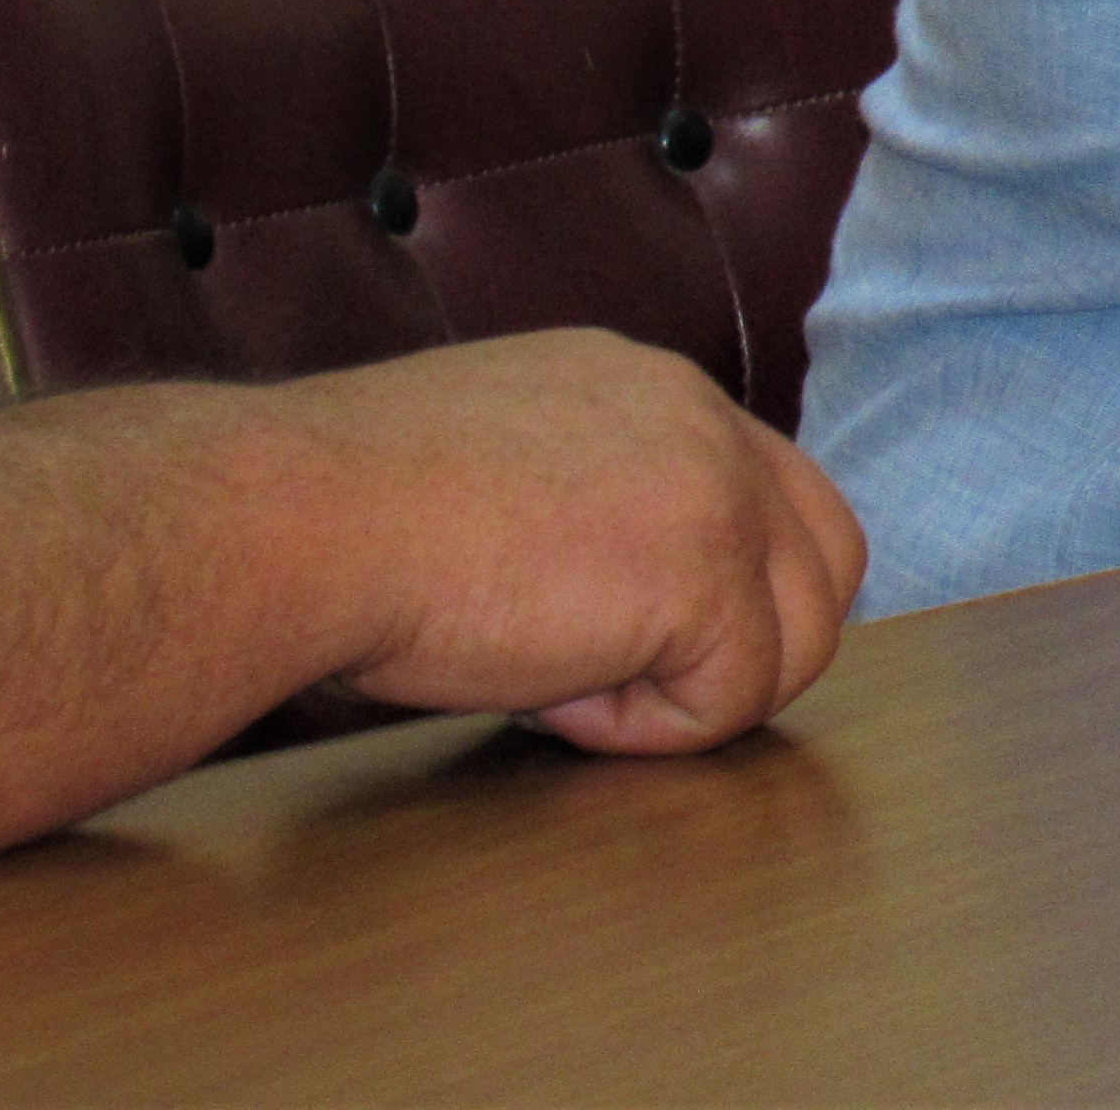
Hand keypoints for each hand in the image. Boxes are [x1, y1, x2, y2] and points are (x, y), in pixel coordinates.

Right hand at [281, 329, 867, 751]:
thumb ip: (583, 502)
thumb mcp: (492, 471)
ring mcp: (720, 491)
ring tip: (556, 683)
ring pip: (797, 643)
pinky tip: (546, 694)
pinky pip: (730, 701)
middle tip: (612, 689)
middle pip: (826, 562)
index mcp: (649, 388)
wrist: (293, 518)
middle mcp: (704, 418)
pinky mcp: (708, 576)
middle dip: (746, 650)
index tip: (609, 640)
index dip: (724, 594)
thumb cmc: (341, 513)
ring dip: (684, 694)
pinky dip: (643, 732)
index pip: (772, 494)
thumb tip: (614, 594)